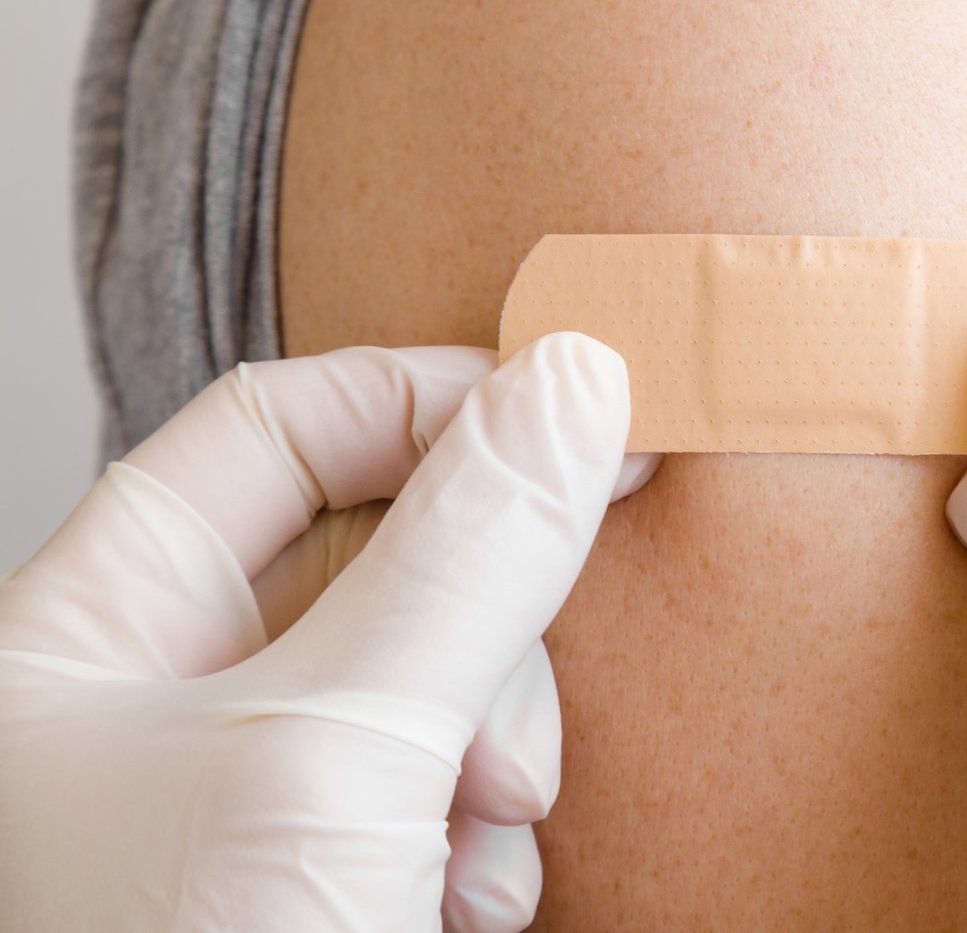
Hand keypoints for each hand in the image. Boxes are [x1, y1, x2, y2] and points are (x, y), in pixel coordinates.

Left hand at [0, 333, 649, 932]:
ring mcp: (240, 799)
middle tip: (513, 730)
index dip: (434, 401)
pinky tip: (466, 902)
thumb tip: (575, 381)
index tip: (587, 414)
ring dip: (495, 753)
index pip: (276, 427)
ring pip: (430, 682)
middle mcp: (154, 701)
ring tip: (478, 852)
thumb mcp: (334, 750)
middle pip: (378, 556)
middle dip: (484, 634)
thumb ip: (464, 553)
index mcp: (84, 629)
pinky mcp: (315, 879)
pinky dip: (481, 836)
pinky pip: (438, 791)